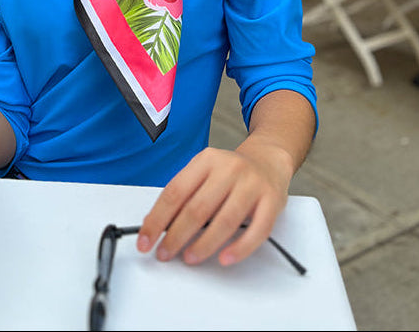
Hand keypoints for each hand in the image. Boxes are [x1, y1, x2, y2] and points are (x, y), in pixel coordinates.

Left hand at [136, 144, 291, 266]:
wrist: (268, 160)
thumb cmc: (230, 172)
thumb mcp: (204, 172)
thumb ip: (184, 193)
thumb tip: (156, 224)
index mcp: (206, 160)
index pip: (175, 192)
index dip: (157, 219)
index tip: (146, 240)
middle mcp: (229, 169)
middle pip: (197, 208)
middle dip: (176, 236)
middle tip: (165, 253)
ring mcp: (252, 185)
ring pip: (225, 221)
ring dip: (204, 245)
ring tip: (189, 258)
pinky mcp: (272, 201)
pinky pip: (257, 231)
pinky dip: (240, 248)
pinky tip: (225, 258)